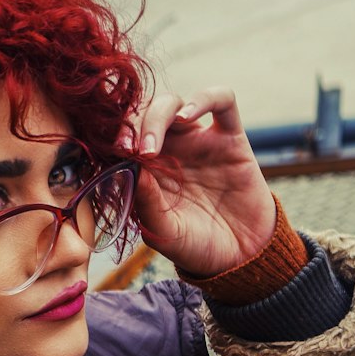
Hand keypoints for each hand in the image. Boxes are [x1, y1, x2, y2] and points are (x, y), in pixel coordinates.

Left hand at [128, 87, 276, 276]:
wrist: (240, 256)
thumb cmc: (196, 246)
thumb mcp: (164, 233)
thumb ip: (147, 204)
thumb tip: (132, 169)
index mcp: (147, 171)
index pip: (125, 140)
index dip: (116, 138)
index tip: (113, 151)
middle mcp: (170, 151)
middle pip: (143, 116)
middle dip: (133, 127)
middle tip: (132, 149)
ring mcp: (199, 141)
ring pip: (172, 104)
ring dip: (157, 116)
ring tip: (151, 147)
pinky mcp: (230, 137)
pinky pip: (221, 100)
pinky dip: (203, 98)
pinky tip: (188, 115)